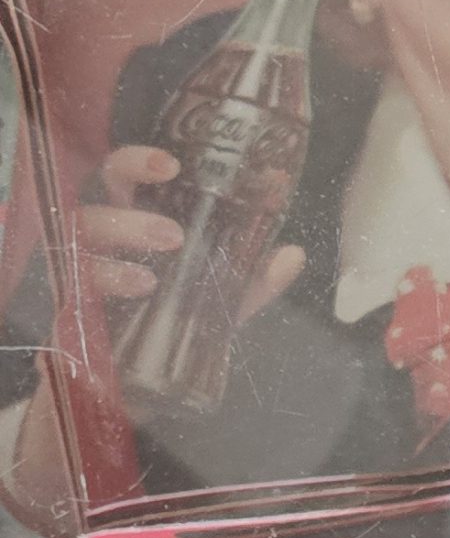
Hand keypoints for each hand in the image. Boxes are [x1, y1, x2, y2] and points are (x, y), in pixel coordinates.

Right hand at [80, 144, 304, 315]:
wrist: (141, 374)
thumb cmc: (176, 316)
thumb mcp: (221, 298)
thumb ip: (254, 277)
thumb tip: (294, 254)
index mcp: (132, 219)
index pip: (121, 176)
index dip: (138, 162)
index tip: (172, 165)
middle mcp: (99, 238)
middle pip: (91, 207)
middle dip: (129, 218)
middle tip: (173, 235)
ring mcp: (77, 269)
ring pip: (77, 245)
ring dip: (114, 259)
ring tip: (151, 279)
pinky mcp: (68, 302)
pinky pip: (70, 286)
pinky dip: (105, 285)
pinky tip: (136, 293)